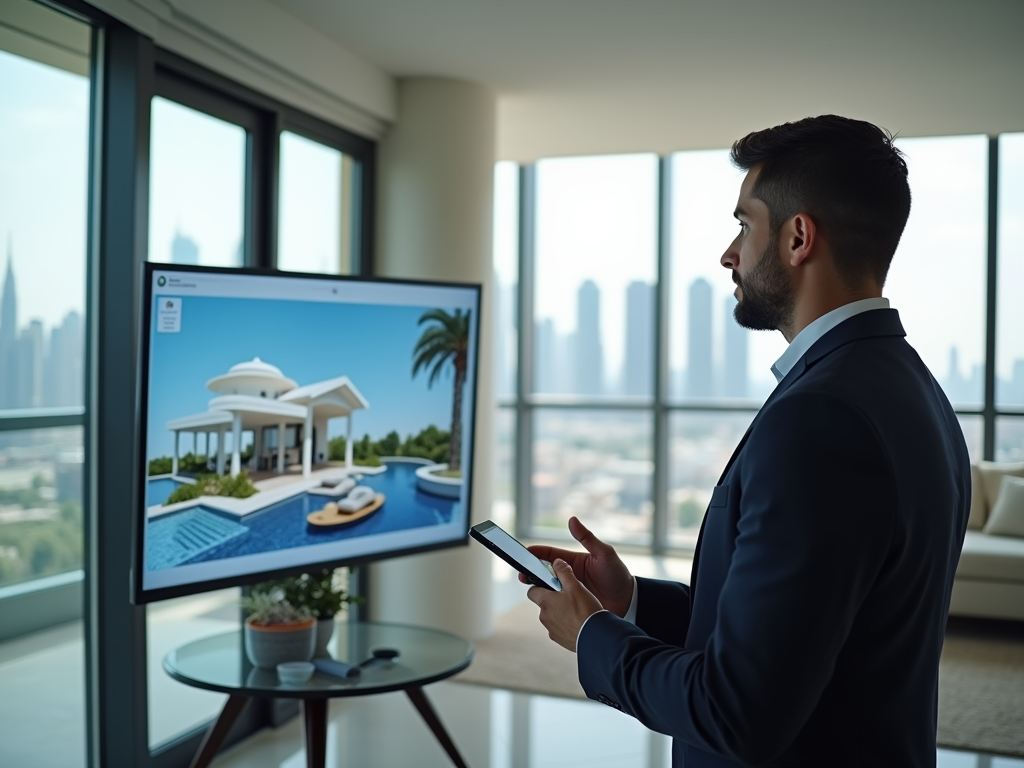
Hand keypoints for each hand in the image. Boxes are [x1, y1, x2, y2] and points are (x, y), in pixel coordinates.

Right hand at [519, 517, 633, 616]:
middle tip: (521, 575)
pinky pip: (556, 603)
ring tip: (530, 590)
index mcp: (573, 561)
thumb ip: (587, 538)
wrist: (629, 601)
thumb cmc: (618, 574)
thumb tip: (572, 520)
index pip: (549, 554)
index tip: (523, 553)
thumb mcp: (604, 553)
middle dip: (530, 572)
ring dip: (537, 588)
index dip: (536, 552)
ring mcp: (569, 590)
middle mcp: (568, 575)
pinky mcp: (572, 605)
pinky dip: (548, 602)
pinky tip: (542, 605)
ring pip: (547, 588)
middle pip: (544, 572)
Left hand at [527, 559, 602, 651]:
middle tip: (570, 595)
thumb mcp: (575, 586)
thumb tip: (557, 563)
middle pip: (544, 603)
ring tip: (578, 610)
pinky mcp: (561, 640)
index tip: (550, 583)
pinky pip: (561, 628)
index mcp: (545, 602)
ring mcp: (552, 630)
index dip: (540, 585)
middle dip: (554, 599)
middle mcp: (545, 617)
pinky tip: (580, 621)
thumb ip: (564, 572)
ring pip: (553, 616)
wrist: (596, 637)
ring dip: (561, 612)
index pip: (532, 591)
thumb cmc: (585, 611)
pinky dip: (567, 624)